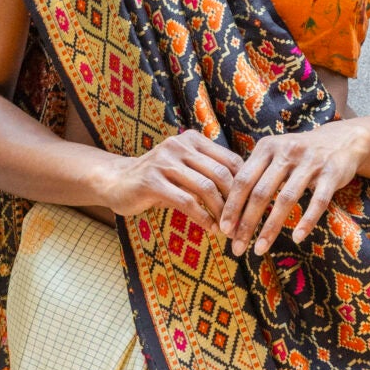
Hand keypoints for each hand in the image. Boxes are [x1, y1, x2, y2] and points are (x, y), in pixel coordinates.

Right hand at [105, 129, 240, 229]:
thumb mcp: (185, 170)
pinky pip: (185, 201)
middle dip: (236, 201)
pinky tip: (209, 228)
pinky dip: (202, 217)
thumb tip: (246, 196)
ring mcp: (164, 162)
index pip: (230, 160)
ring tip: (228, 229)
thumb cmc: (158, 179)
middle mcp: (180, 145)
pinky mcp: (151, 181)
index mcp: (193, 140)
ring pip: (205, 187)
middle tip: (243, 223)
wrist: (116, 181)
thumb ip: (209, 175)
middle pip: (221, 173)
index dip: (246, 185)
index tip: (253, 207)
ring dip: (221, 212)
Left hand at [218, 117, 367, 256]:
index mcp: (267, 148)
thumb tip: (229, 209)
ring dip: (271, 227)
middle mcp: (287, 152)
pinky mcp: (332, 173)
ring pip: (286, 199)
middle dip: (246, 223)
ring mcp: (310, 162)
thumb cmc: (299, 154)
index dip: (232, 206)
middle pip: (261, 192)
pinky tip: (296, 238)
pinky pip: (317, 201)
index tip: (224, 230)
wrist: (343, 140)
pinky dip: (307, 221)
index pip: (243, 180)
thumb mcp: (274, 154)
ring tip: (260, 249)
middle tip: (237, 247)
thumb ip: (254, 174)